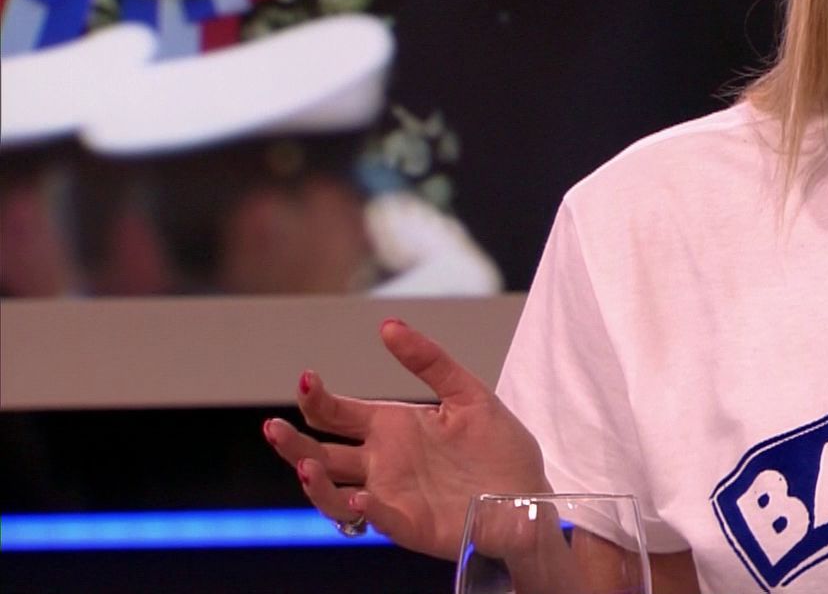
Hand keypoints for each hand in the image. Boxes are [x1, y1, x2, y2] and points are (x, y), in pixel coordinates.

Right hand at [262, 318, 550, 560]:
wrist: (531, 496)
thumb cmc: (500, 449)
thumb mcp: (469, 395)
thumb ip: (430, 361)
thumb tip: (388, 325)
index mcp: (392, 428)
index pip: (337, 414)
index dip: (316, 399)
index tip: (306, 379)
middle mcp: (382, 463)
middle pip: (321, 454)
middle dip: (294, 443)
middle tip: (274, 427)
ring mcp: (391, 496)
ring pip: (333, 495)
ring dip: (315, 483)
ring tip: (308, 465)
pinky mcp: (410, 525)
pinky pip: (377, 520)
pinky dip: (365, 510)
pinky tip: (360, 497)